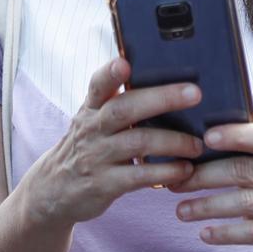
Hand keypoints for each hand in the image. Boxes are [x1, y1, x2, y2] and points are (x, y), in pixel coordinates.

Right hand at [22, 57, 203, 227]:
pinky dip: (165, 172)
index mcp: (91, 108)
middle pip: (125, 109)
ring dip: (173, 141)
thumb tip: (164, 79)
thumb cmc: (87, 146)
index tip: (125, 62)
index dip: (110, 72)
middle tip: (194, 93)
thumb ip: (117, 100)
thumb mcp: (92, 119)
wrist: (55, 189)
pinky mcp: (104, 184)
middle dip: (162, 98)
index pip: (98, 84)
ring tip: (197, 145)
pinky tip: (184, 170)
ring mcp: (97, 156)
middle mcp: (92, 128)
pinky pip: (139, 176)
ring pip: (137, 142)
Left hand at [171, 110, 252, 251]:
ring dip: (207, 206)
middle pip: (246, 171)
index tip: (206, 137)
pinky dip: (225, 233)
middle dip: (206, 175)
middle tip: (176, 181)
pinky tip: (204, 234)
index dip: (237, 135)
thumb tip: (226, 112)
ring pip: (246, 203)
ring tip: (181, 210)